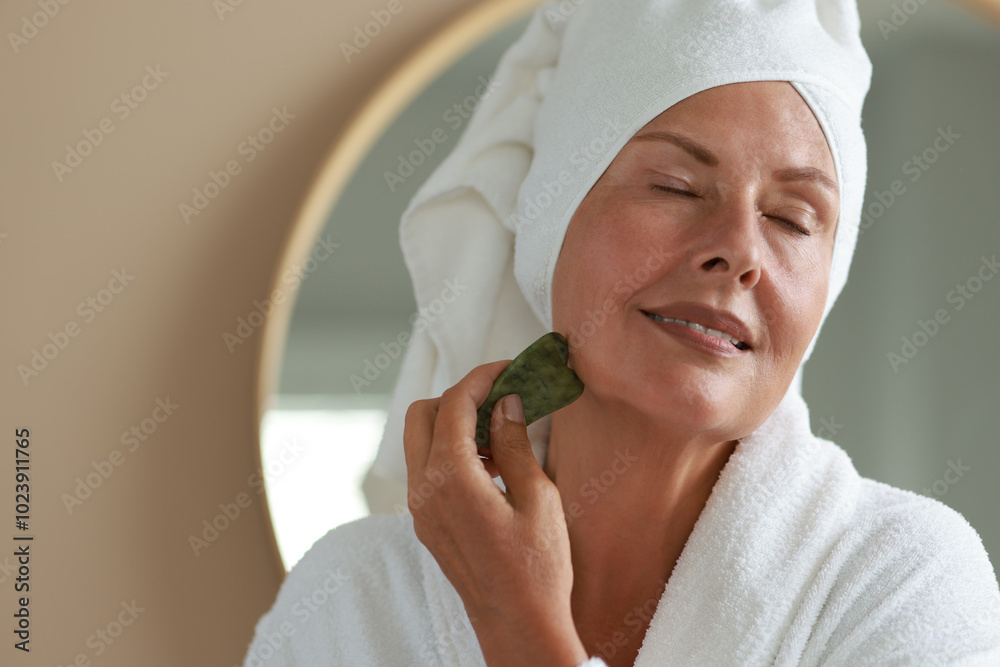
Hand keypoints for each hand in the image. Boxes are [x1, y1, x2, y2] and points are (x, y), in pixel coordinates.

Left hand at [403, 360, 587, 666]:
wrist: (519, 625)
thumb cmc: (537, 568)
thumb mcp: (538, 498)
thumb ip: (515, 444)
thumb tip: (505, 403)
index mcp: (451, 480)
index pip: (453, 405)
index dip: (480, 378)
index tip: (507, 367)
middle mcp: (424, 491)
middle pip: (421, 415)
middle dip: (457, 397)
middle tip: (499, 397)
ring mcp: (420, 509)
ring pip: (419, 442)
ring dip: (453, 425)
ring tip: (502, 435)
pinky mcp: (426, 523)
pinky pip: (427, 471)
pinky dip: (450, 453)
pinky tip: (491, 466)